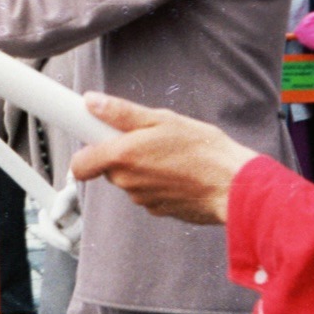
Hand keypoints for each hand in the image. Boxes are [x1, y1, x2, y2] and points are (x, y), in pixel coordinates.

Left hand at [69, 92, 254, 225]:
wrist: (234, 187)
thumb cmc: (203, 150)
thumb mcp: (162, 119)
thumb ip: (121, 113)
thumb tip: (91, 102)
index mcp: (122, 157)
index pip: (80, 164)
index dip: (86, 148)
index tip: (96, 135)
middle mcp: (127, 183)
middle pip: (109, 167)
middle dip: (122, 153)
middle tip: (149, 138)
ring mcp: (143, 200)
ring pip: (131, 180)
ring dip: (142, 167)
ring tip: (171, 153)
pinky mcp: (159, 211)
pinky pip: (148, 192)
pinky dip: (158, 182)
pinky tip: (179, 171)